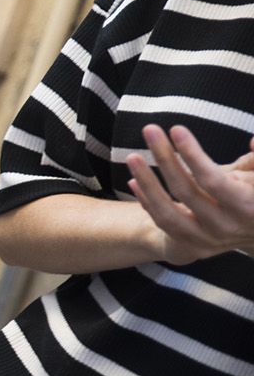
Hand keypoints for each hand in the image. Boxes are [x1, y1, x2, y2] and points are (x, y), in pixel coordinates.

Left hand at [126, 124, 253, 263]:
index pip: (214, 181)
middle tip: (150, 130)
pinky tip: (134, 181)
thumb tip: (253, 141)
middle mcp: (226, 227)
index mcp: (248, 209)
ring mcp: (206, 240)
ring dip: (147, 182)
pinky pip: (163, 222)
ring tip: (133, 157)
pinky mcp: (191, 246)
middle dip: (165, 158)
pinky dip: (147, 201)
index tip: (176, 129)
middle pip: (186, 191)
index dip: (193, 155)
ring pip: (168, 212)